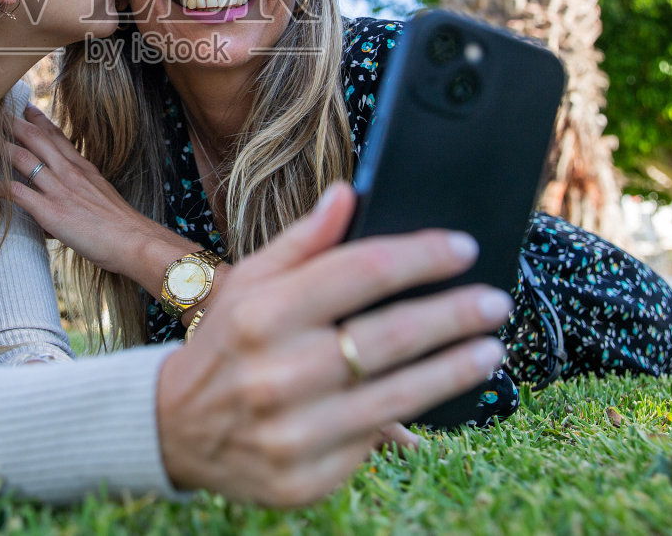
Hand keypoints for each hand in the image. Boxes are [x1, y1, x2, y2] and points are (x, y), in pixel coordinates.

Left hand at [4, 104, 178, 278]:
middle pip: (35, 139)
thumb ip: (83, 190)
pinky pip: (17, 194)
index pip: (57, 137)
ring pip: (22, 159)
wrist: (135, 241)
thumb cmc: (122, 227)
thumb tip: (68, 196)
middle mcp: (69, 173)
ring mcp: (59, 190)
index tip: (25, 108)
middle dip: (13, 124)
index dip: (39, 120)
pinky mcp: (51, 211)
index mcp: (83, 168)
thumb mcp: (102, 197)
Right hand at [153, 183, 509, 507]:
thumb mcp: (248, 281)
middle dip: (455, 314)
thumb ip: (303, 241)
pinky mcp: (305, 478)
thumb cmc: (227, 342)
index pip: (362, 271)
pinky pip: (375, 441)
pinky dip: (415, 417)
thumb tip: (349, 194)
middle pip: (391, 334)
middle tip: (497, 301)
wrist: (174, 428)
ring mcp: (292, 431)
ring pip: (398, 395)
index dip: (421, 256)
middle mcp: (276, 372)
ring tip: (490, 349)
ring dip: (455, 369)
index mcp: (261, 312)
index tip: (463, 248)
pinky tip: (442, 394)